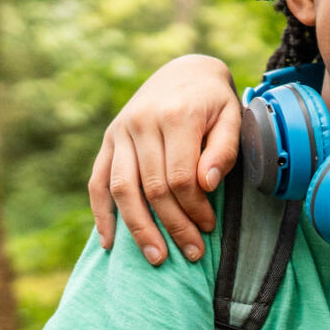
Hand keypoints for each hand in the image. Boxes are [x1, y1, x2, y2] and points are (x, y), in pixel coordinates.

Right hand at [86, 55, 243, 264]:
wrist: (185, 71)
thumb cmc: (213, 102)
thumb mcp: (232, 117)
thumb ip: (223, 150)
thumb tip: (207, 186)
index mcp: (176, 116)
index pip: (180, 177)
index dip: (194, 208)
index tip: (209, 226)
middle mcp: (142, 123)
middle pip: (152, 188)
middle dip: (173, 225)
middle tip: (192, 252)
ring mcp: (120, 132)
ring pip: (122, 189)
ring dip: (138, 228)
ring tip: (156, 257)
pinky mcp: (109, 140)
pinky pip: (98, 181)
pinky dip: (101, 214)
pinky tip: (110, 242)